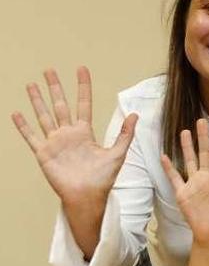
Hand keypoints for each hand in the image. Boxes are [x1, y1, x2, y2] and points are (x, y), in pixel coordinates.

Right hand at [11, 67, 137, 205]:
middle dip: (55, 87)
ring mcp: (55, 142)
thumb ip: (125, 134)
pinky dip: (23, 126)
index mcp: (85, 132)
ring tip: (31, 84)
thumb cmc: (103, 178)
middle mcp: (68, 134)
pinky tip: (16, 113)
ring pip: (44, 116)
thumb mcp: (118, 153)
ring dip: (37, 100)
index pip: (83, 103)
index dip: (82, 87)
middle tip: (49, 69)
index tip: (81, 69)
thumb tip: (135, 114)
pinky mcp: (43, 153)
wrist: (88, 196)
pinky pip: (31, 137)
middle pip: (60, 105)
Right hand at [161, 119, 208, 248]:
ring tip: (184, 131)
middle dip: (202, 138)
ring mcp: (194, 184)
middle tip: (200, 121)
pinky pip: (174, 178)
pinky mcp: (182, 193)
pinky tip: (164, 156)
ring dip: (187, 147)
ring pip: (189, 161)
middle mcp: (206, 177)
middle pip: (204, 153)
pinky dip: (169, 168)